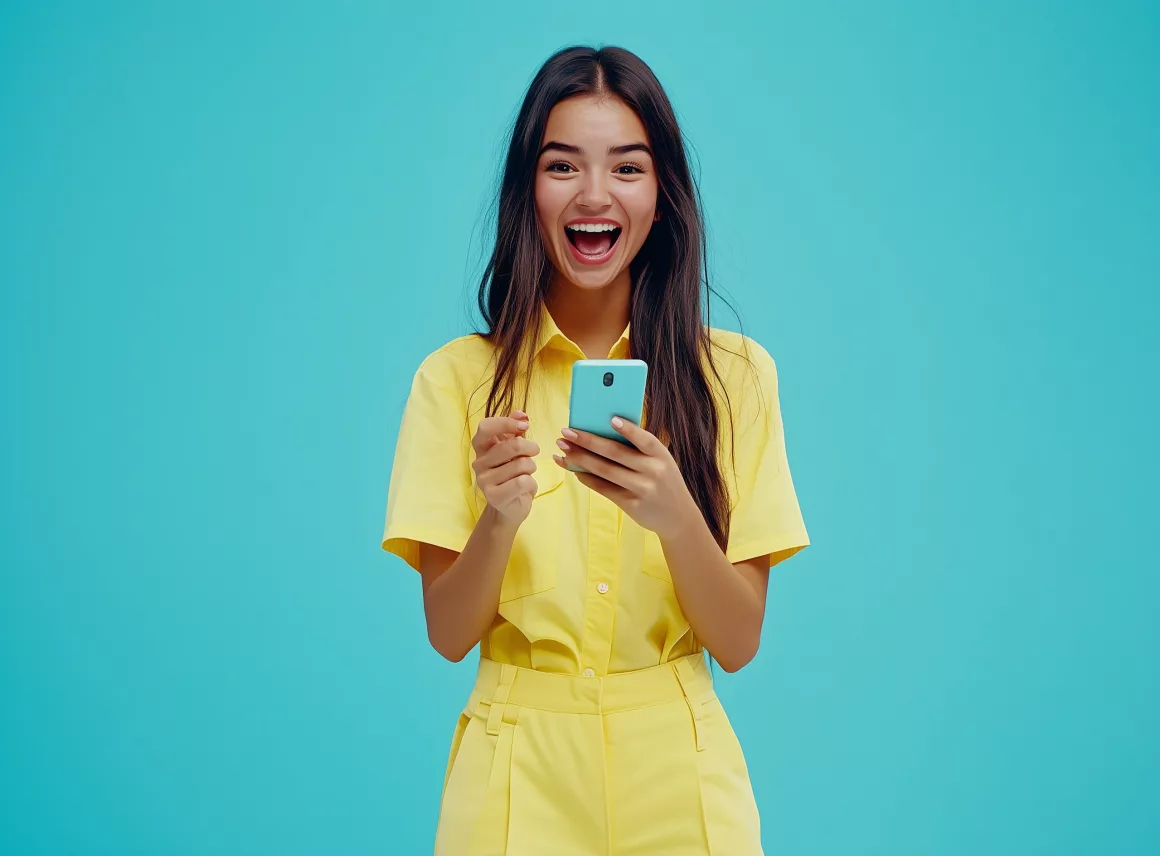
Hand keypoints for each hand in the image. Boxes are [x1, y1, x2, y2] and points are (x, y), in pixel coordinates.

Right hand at [472, 410, 539, 525]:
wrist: (508, 508)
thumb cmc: (511, 476)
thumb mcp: (513, 451)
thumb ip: (515, 431)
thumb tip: (521, 413)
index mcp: (481, 448)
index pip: (486, 427)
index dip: (506, 423)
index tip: (525, 425)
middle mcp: (479, 462)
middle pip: (511, 445)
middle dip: (530, 448)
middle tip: (533, 452)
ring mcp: (484, 480)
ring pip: (521, 464)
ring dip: (531, 468)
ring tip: (526, 474)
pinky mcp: (495, 496)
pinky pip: (523, 481)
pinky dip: (531, 483)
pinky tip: (524, 488)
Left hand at [553, 417, 698, 539]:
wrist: (678, 517)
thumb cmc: (664, 481)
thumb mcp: (661, 462)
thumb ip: (639, 449)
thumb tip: (602, 431)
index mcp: (661, 455)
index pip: (644, 439)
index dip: (628, 429)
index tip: (610, 419)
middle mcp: (653, 471)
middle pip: (614, 453)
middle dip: (587, 440)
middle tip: (566, 432)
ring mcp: (641, 489)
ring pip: (604, 470)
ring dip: (580, 458)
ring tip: (563, 449)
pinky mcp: (631, 504)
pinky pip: (603, 488)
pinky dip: (586, 477)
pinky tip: (572, 469)